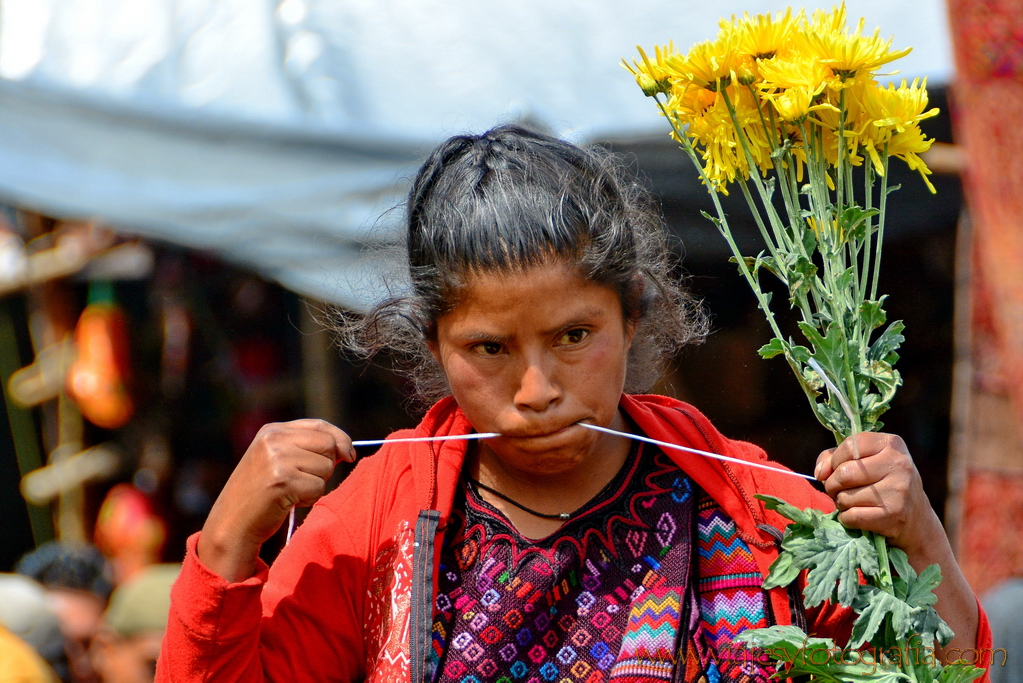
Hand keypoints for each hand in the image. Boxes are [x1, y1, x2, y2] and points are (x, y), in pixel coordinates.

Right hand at [198, 419, 354, 581]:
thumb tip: (347, 449)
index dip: (340, 438)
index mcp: (271, 430)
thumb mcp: (276, 460)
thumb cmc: (260, 494)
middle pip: (328, 445)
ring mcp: (277, 459)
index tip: (348, 454)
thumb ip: (306, 447)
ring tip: (291, 492)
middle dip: (326, 466)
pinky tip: (288, 502)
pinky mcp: (282, 481)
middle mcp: (273, 440)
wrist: (232, 524)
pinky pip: (318, 488)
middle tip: (303, 481)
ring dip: (316, 485)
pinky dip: (309, 499)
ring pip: (326, 467)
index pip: (319, 425)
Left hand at [814, 432, 940, 553]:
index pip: (849, 446)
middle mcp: (899, 464)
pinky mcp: (893, 515)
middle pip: (844, 473)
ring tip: (854, 502)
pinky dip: (846, 518)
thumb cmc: (882, 482)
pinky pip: (851, 517)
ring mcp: (898, 491)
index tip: (837, 469)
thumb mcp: (865, 460)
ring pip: (845, 497)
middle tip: (839, 489)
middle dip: (833, 484)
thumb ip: (834, 457)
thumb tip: (820, 473)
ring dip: (841, 502)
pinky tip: (858, 515)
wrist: (916, 518)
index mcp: (891, 444)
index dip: (834, 460)